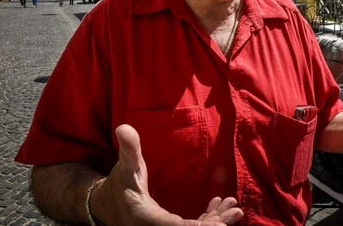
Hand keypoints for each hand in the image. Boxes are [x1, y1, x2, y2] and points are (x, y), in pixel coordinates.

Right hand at [90, 125, 242, 225]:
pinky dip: (208, 220)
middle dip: (214, 224)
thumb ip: (128, 148)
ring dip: (215, 221)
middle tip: (234, 212)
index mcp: (145, 217)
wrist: (108, 203)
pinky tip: (219, 207)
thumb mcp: (124, 165)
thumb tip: (124, 127)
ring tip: (235, 209)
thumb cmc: (119, 182)